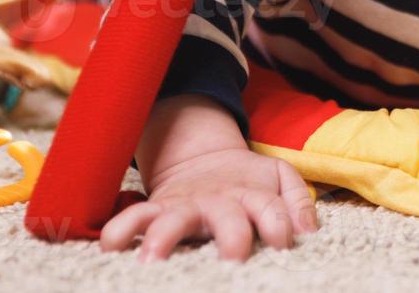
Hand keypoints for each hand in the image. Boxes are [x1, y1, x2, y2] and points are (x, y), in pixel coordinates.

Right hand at [99, 147, 318, 261]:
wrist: (205, 158)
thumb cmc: (249, 180)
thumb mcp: (280, 178)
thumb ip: (297, 202)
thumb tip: (308, 233)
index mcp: (254, 196)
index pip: (272, 211)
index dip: (279, 226)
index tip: (281, 245)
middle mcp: (220, 202)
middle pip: (228, 218)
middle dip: (231, 237)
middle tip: (232, 260)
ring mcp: (187, 205)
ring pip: (175, 219)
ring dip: (164, 238)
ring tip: (151, 260)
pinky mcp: (159, 208)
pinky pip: (136, 216)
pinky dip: (122, 228)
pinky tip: (110, 245)